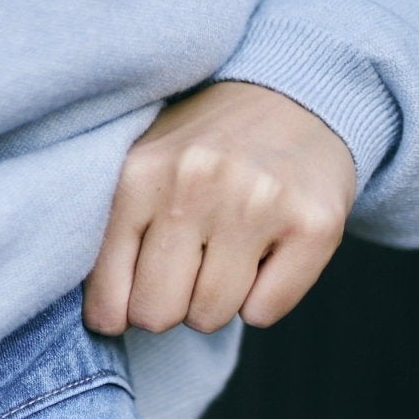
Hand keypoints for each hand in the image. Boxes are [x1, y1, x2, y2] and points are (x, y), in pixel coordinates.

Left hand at [83, 80, 358, 336]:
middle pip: (157, 314)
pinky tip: (265, 255)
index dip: (119, 312)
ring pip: (210, 316)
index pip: (107, 297)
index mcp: (141, 175)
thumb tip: (104, 322)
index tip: (130, 302)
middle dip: (168, 306)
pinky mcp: (313, 224)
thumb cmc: (206, 148)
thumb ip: (115, 236)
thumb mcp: (145, 170)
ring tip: (227, 255)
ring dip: (215, 302)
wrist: (296, 96)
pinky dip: (261, 300)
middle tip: (187, 269)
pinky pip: (263, 313)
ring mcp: (258, 203)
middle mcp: (196, 185)